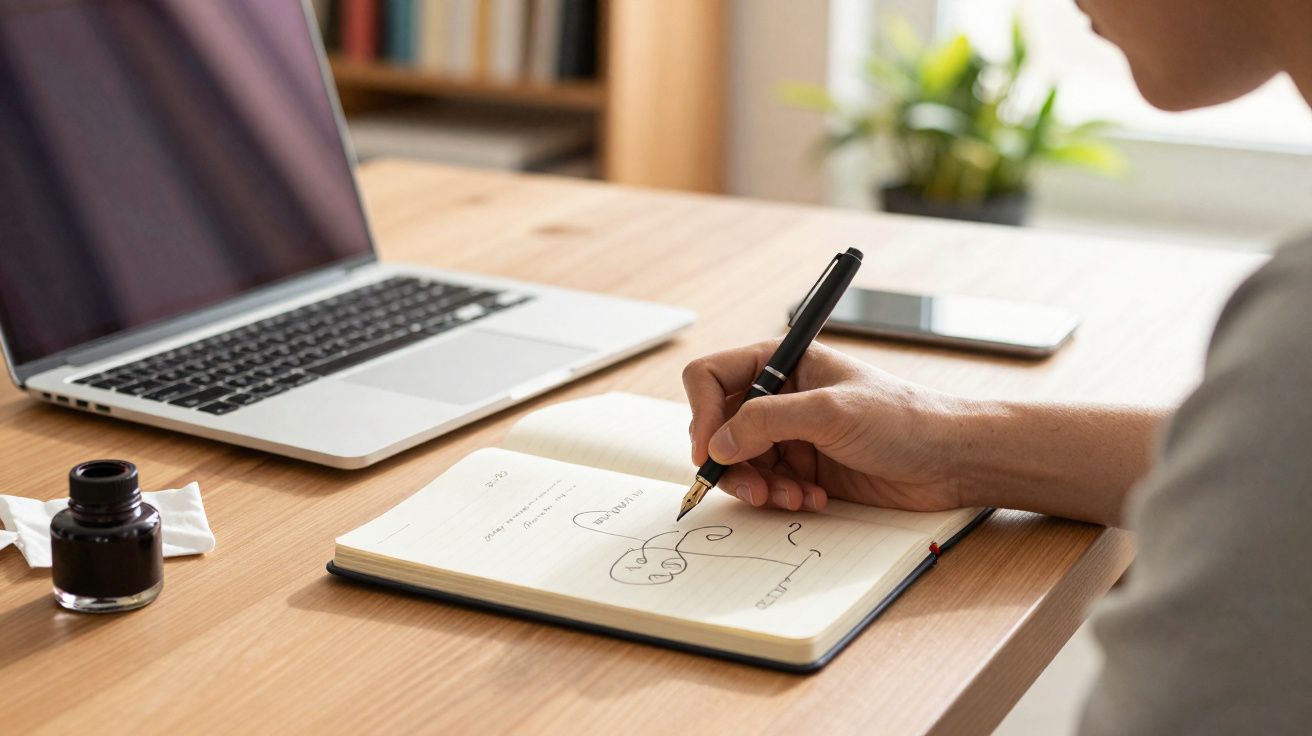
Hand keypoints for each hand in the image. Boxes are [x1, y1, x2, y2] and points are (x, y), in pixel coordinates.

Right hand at [682, 341, 970, 512]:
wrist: (949, 460)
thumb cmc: (902, 419)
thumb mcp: (830, 412)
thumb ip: (766, 421)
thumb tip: (716, 443)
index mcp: (782, 362)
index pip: (710, 377)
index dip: (701, 412)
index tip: (709, 449)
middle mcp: (779, 396)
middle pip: (718, 427)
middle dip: (731, 461)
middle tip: (753, 489)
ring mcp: (790, 434)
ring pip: (739, 463)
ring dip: (759, 486)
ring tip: (793, 497)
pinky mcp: (803, 468)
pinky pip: (766, 486)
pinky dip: (781, 497)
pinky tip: (813, 498)